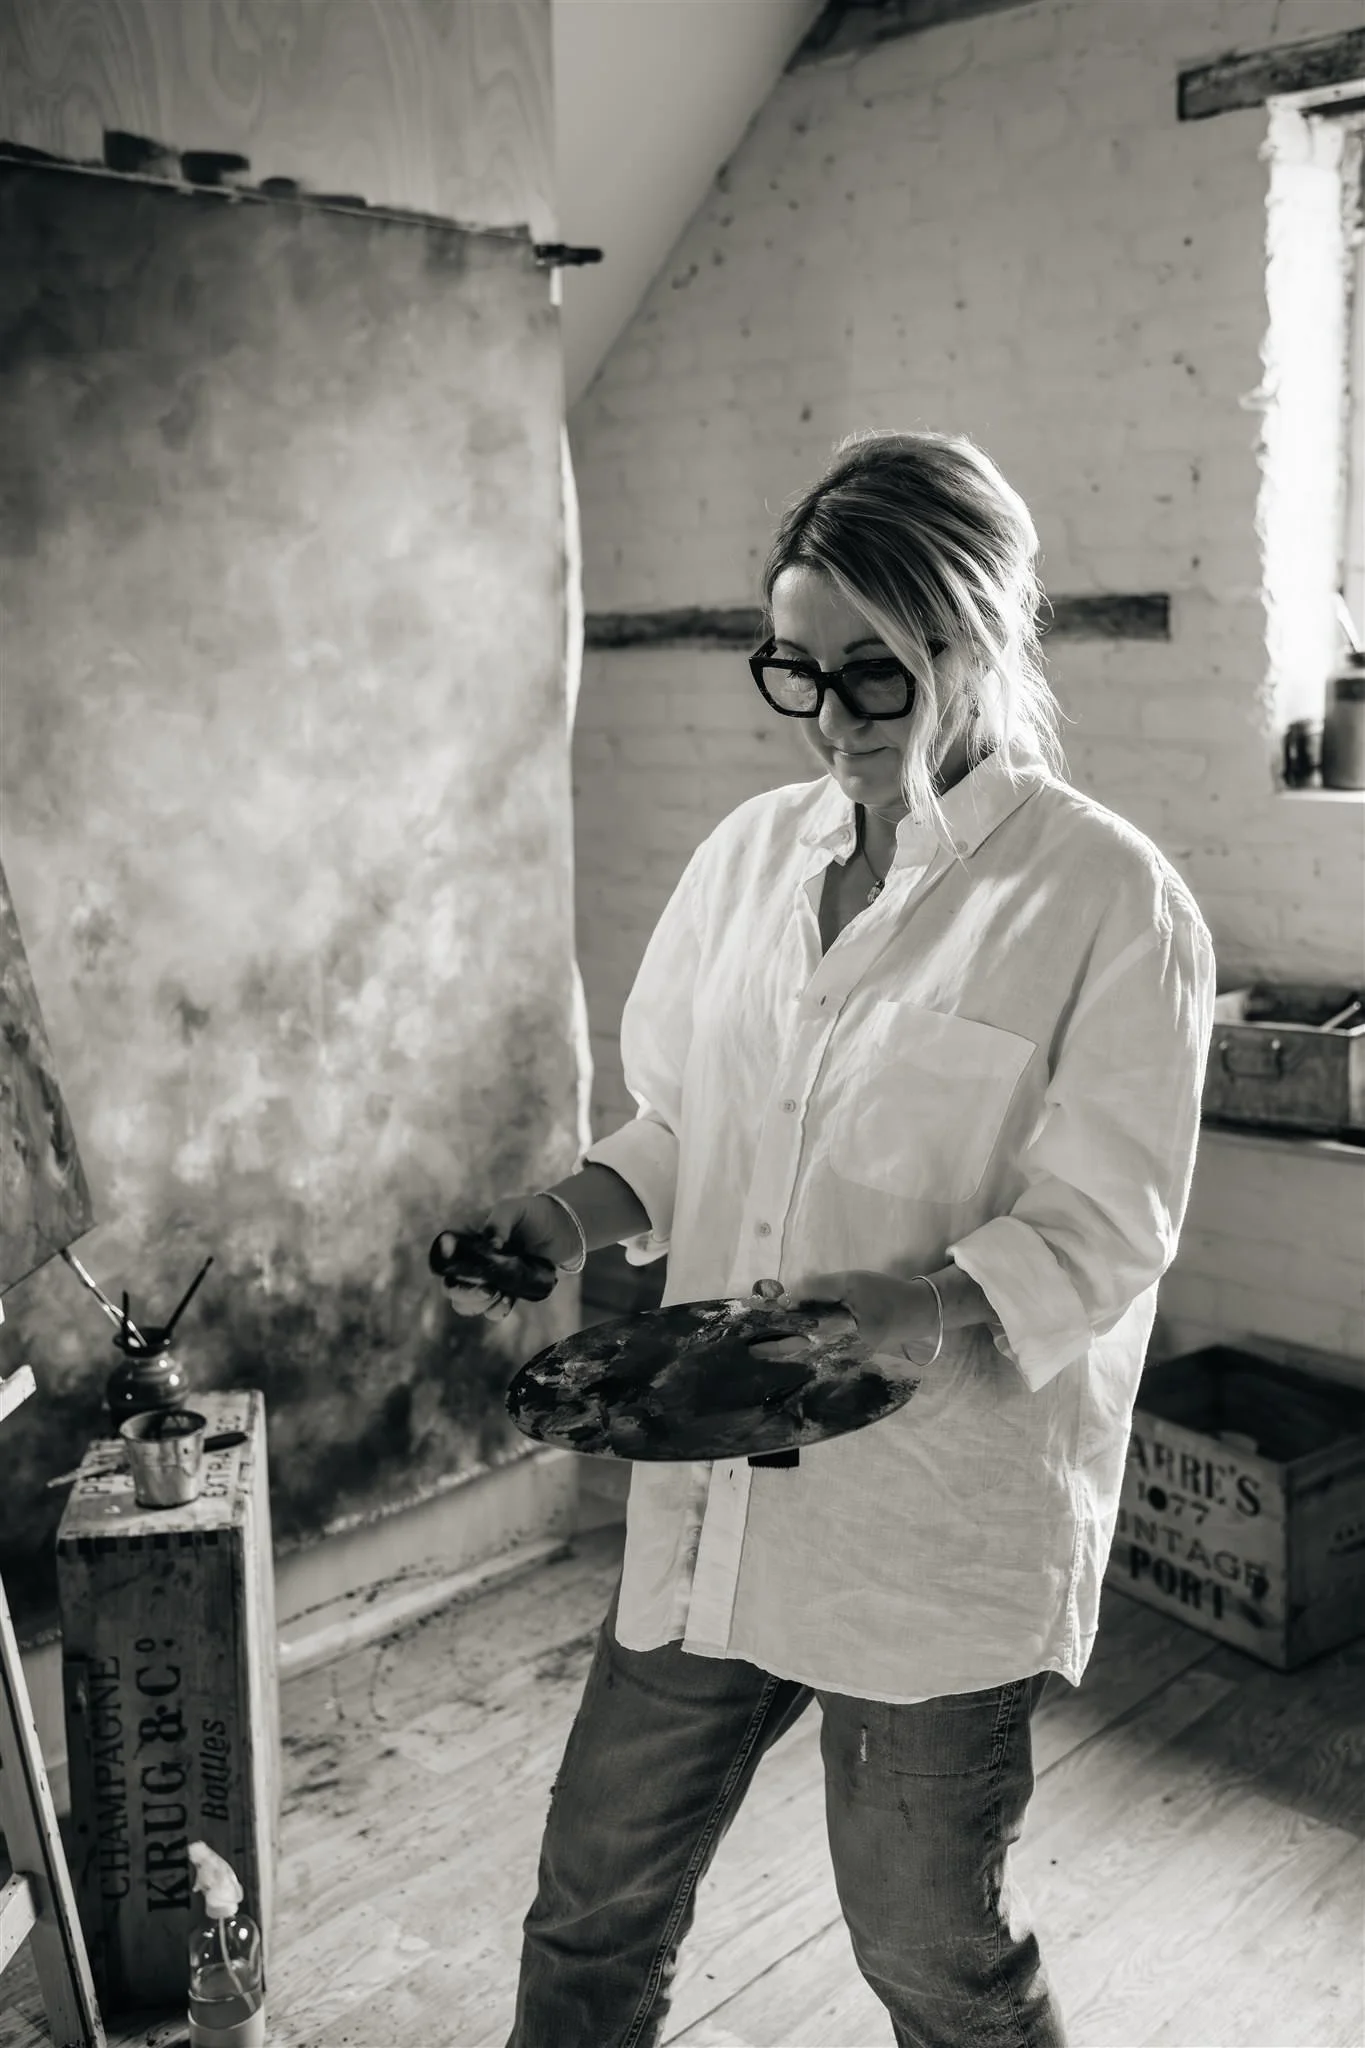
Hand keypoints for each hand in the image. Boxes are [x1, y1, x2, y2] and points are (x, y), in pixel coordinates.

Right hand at [439, 1192, 567, 1320]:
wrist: (561, 1229)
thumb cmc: (531, 1213)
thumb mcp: (513, 1209)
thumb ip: (499, 1222)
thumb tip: (492, 1245)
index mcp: (463, 1238)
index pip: (442, 1260)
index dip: (448, 1272)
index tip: (466, 1275)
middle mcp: (469, 1261)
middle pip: (451, 1287)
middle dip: (465, 1294)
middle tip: (487, 1290)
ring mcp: (485, 1279)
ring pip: (466, 1303)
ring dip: (477, 1305)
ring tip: (499, 1295)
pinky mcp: (502, 1292)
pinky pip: (490, 1310)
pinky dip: (494, 1311)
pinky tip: (507, 1302)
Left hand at [747, 1269, 936, 1364]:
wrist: (917, 1313)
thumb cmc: (884, 1295)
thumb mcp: (853, 1283)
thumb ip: (820, 1288)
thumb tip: (789, 1295)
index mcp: (838, 1335)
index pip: (797, 1336)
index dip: (772, 1333)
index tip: (750, 1330)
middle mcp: (837, 1352)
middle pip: (797, 1353)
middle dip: (772, 1350)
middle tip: (747, 1349)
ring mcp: (842, 1356)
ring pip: (806, 1356)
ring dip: (783, 1352)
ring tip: (759, 1348)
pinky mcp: (846, 1354)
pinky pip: (817, 1354)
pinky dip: (799, 1351)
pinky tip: (785, 1346)